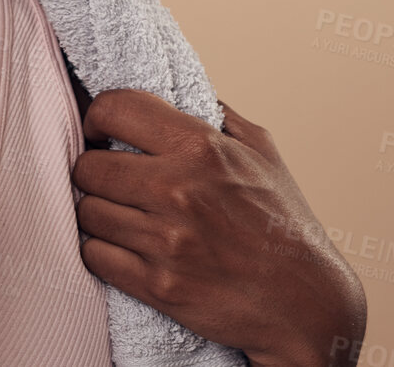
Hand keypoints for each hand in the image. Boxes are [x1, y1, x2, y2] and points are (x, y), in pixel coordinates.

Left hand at [72, 90, 366, 366]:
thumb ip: (215, 115)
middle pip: (87, 166)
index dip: (98, 118)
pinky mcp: (158, 286)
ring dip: (98, 213)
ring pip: (86, 212)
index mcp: (201, 147)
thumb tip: (175, 90)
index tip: (101, 132)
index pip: (113, 108)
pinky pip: (94, 256)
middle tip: (108, 180)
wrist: (307, 303)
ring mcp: (166, 241)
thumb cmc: (284, 224)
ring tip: (120, 215)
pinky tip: (122, 247)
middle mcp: (178, 189)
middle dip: (93, 171)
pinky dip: (102, 251)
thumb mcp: (262, 151)